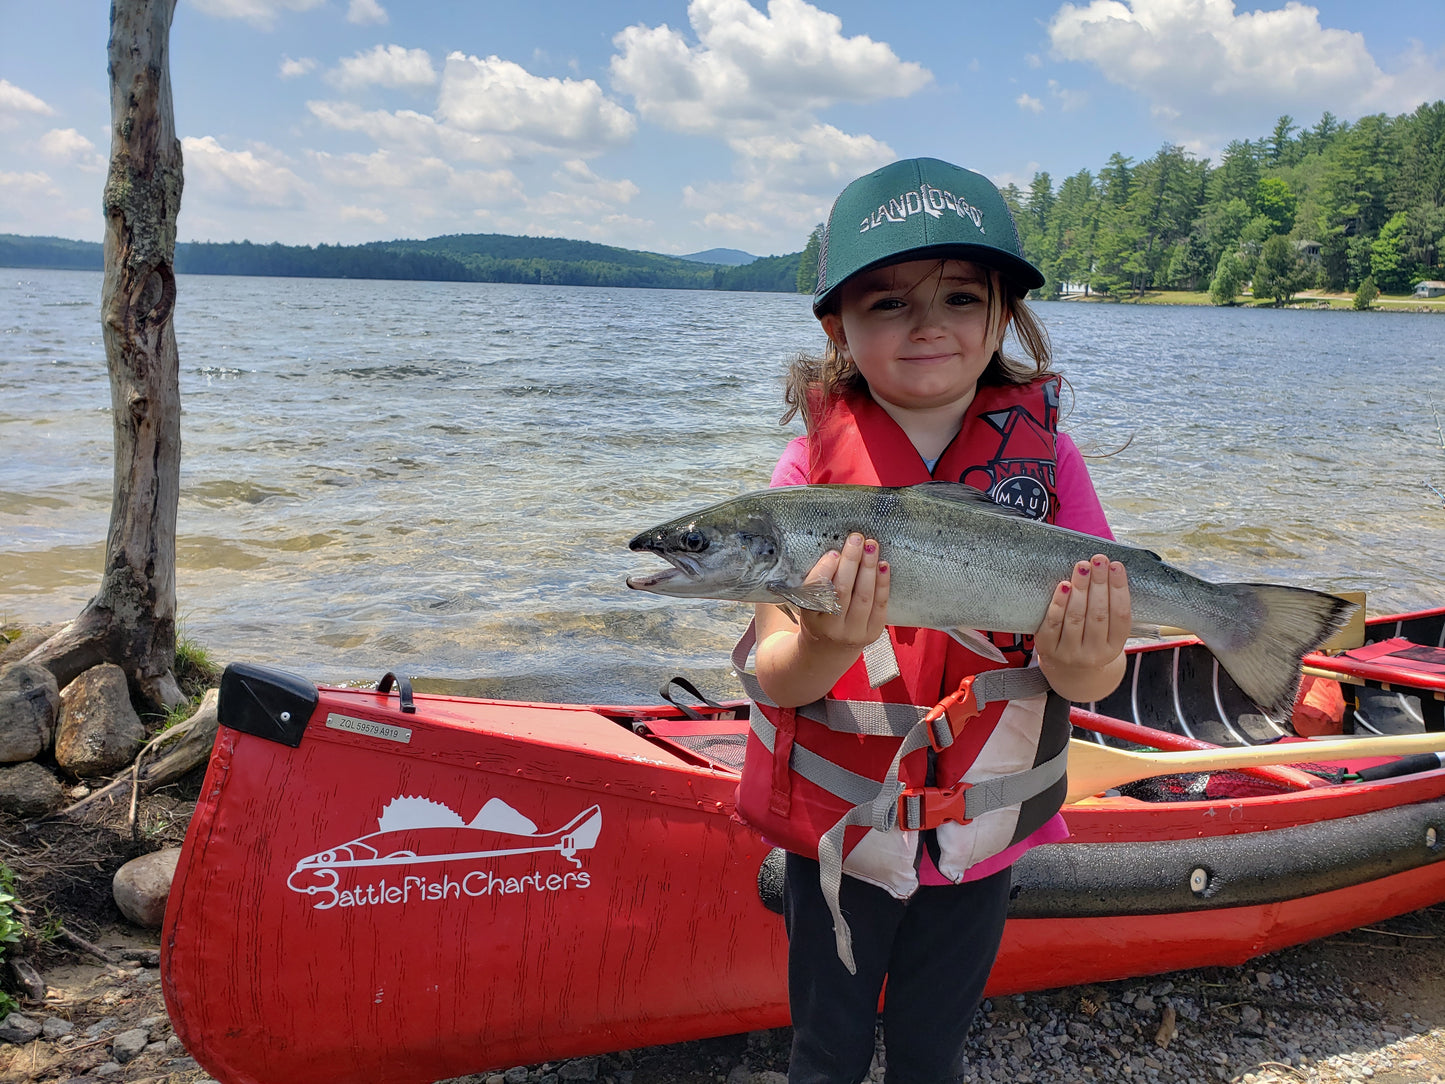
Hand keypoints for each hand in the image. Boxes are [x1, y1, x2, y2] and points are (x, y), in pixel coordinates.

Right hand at [796, 532, 890, 651]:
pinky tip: (883, 564)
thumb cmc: (817, 618)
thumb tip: (837, 550)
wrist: (828, 650)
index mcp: (810, 618)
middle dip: (851, 561)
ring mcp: (854, 633)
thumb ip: (817, 582)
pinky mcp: (872, 633)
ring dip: (868, 567)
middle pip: (842, 591)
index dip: (825, 571)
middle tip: (856, 538)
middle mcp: (831, 628)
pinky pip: (880, 605)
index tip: (833, 553)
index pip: (817, 592)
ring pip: (863, 596)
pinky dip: (883, 583)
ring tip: (871, 545)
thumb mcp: (808, 603)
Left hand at [1034, 554, 1129, 702]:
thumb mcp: (1108, 635)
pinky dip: (1059, 602)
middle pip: (1098, 614)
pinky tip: (1064, 585)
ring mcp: (1069, 653)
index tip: (1117, 566)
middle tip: (1099, 560)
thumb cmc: (1091, 643)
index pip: (1121, 616)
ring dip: (1080, 587)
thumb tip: (1110, 570)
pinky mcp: (1048, 648)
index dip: (1120, 590)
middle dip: (1099, 583)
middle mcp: (1093, 654)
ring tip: (1083, 566)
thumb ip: (1111, 610)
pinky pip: (1053, 622)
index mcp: (1113, 648)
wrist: (1069, 674)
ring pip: (1076, 616)